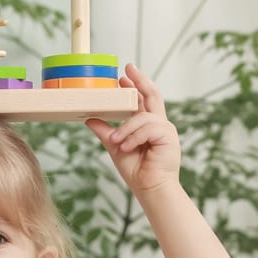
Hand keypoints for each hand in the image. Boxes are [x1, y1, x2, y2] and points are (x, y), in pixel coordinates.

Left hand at [86, 64, 180, 195]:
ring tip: (115, 141)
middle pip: (152, 95)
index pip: (143, 99)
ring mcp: (165, 129)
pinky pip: (147, 128)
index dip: (135, 85)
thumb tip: (88, 118)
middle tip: (128, 69)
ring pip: (143, 116)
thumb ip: (105, 132)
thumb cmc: (136, 170)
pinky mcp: (168, 136)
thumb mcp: (115, 147)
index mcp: (148, 125)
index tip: (123, 75)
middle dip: (140, 80)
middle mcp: (159, 124)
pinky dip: (134, 137)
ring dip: (126, 128)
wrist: (150, 189)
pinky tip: (126, 147)